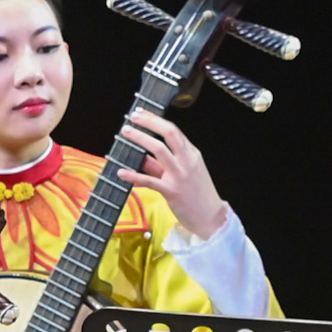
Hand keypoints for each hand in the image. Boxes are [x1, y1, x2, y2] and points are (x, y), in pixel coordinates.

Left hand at [118, 111, 227, 240]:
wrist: (211, 218)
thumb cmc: (197, 194)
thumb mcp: (185, 173)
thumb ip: (163, 164)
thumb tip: (142, 156)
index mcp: (192, 154)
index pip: (174, 131)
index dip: (156, 120)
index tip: (141, 113)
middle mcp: (187, 161)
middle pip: (168, 134)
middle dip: (150, 122)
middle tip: (134, 116)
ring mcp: (180, 176)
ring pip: (159, 150)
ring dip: (141, 139)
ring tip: (126, 132)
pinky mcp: (172, 191)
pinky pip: (150, 180)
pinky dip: (134, 175)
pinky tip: (121, 172)